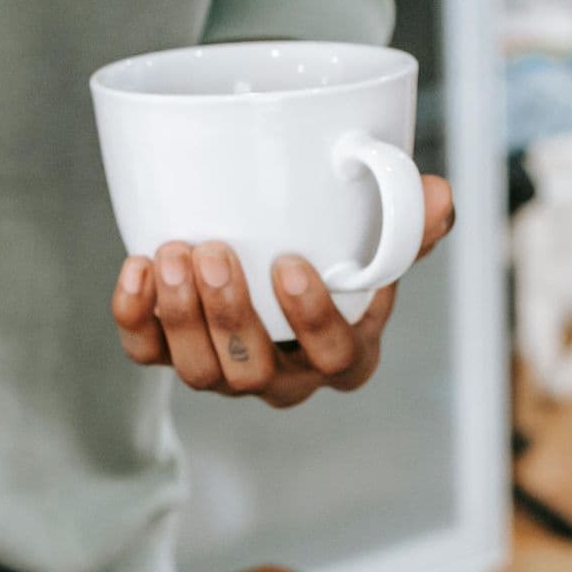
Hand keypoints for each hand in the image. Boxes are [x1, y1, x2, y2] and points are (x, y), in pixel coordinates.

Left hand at [111, 175, 454, 408]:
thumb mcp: (378, 237)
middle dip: (230, 316)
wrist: (273, 250)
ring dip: (182, 316)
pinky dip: (135, 318)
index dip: (312, 322)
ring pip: (200, 372)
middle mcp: (283, 375)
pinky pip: (149, 355)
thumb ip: (407, 221)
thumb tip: (436, 196)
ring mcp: (226, 372)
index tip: (290, 265)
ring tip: (173, 252)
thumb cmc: (336, 253)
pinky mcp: (174, 355)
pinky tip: (136, 270)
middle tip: (215, 251)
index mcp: (343, 353)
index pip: (336, 359)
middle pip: (255, 374)